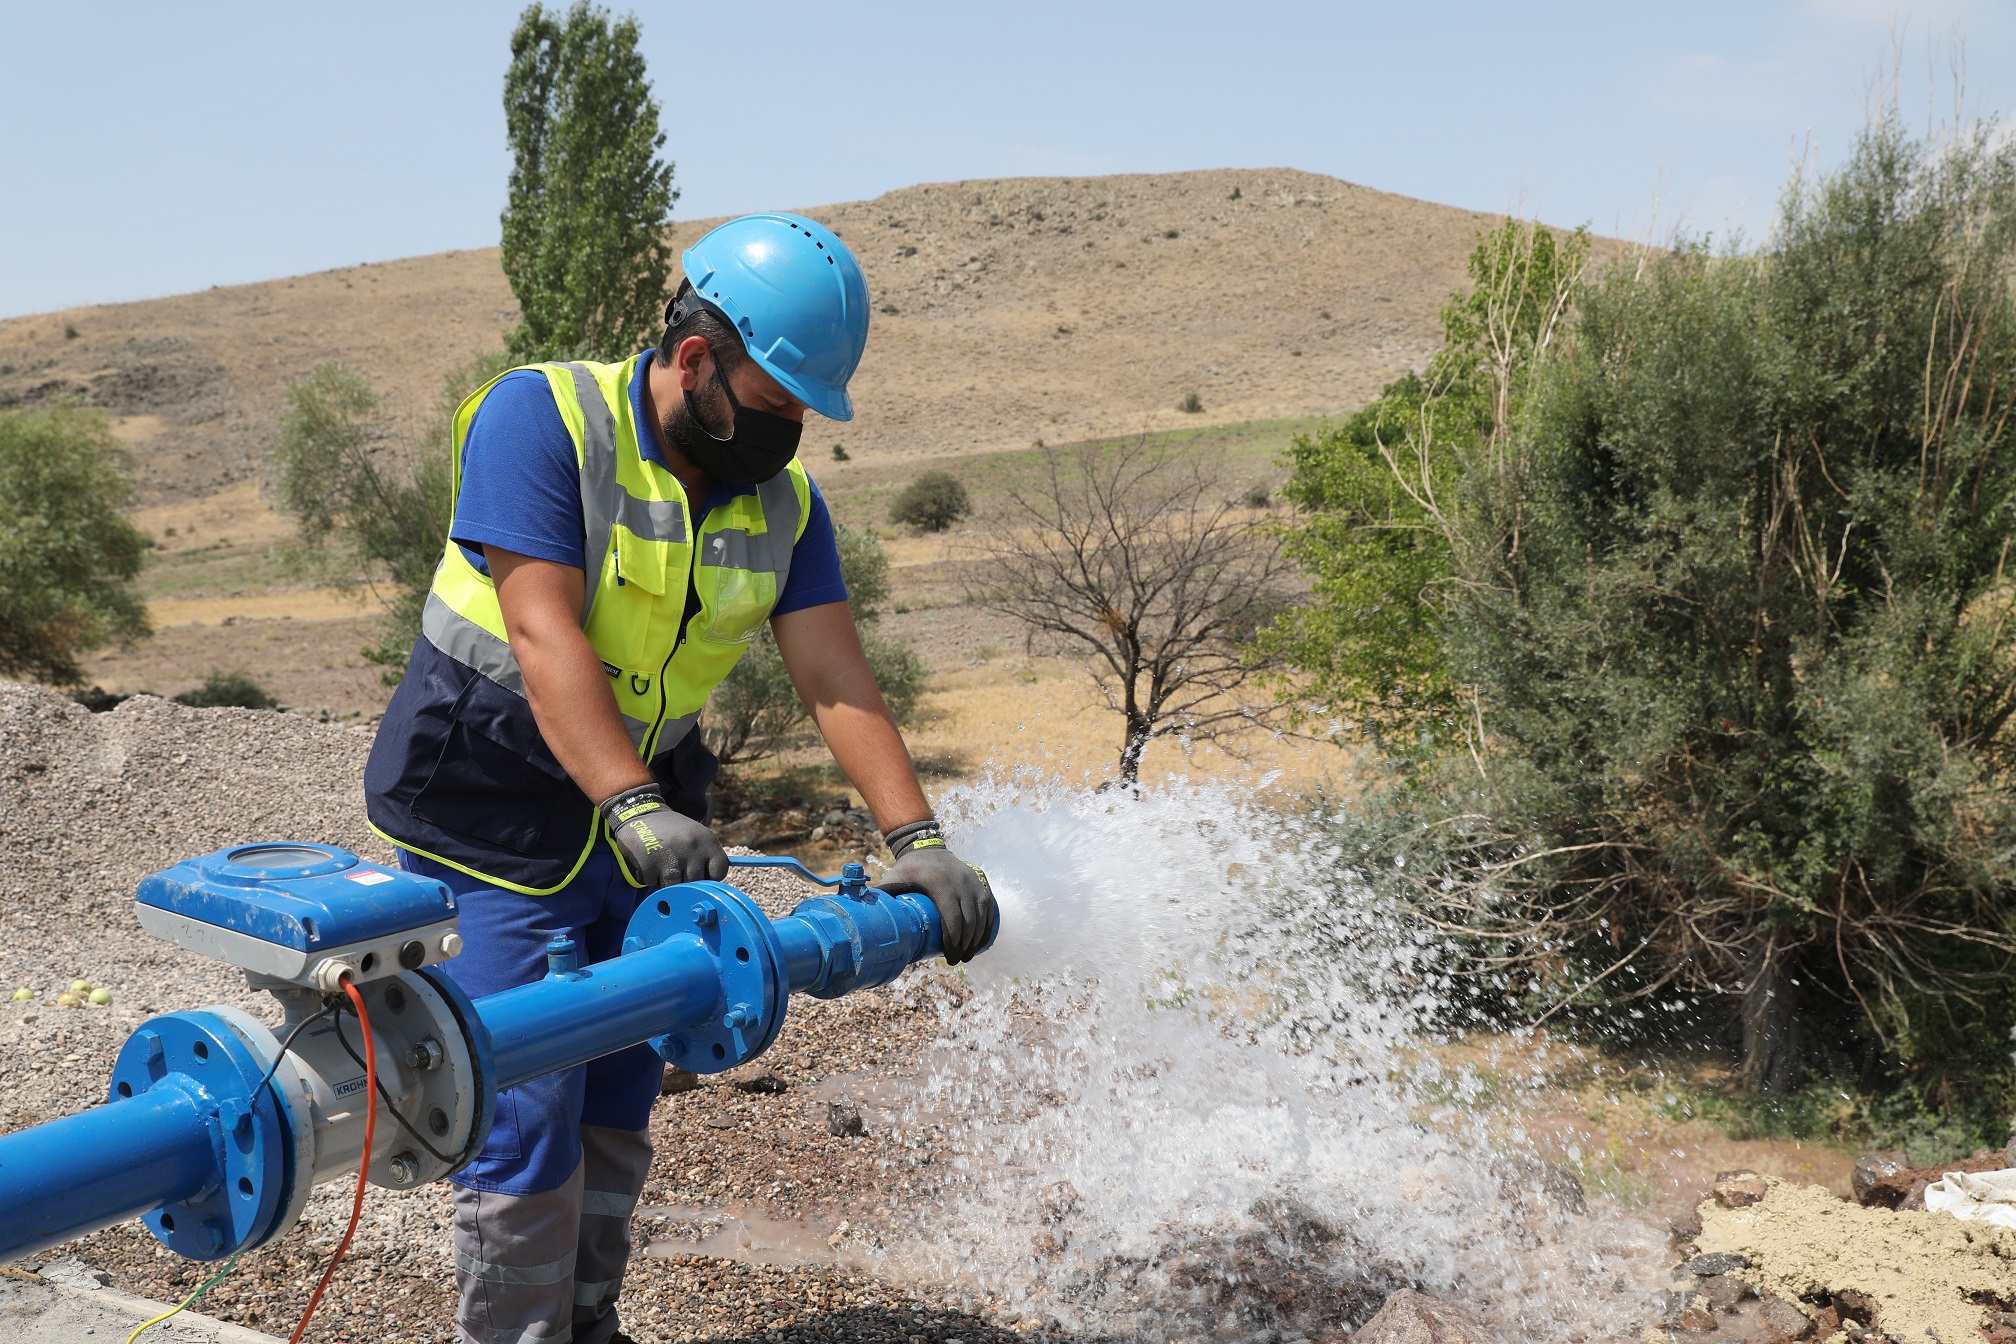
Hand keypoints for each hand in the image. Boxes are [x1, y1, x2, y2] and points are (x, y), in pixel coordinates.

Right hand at [598, 784, 728, 887]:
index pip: (719, 871)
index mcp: (707, 840)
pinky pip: (653, 884)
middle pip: (696, 883)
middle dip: (685, 880)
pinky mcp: (650, 865)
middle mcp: (692, 848)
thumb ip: (706, 857)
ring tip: (662, 863)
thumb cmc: (672, 830)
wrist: (640, 813)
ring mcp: (671, 857)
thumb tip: (709, 888)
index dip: (709, 877)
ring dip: (667, 880)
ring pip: (674, 887)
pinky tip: (649, 861)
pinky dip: (650, 877)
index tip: (700, 873)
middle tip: (675, 865)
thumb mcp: (697, 835)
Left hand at [878, 821, 996, 964]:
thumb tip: (864, 924)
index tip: (950, 958)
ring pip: (982, 913)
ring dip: (978, 937)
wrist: (927, 846)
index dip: (953, 941)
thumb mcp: (893, 879)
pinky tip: (984, 938)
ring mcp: (973, 879)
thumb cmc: (907, 869)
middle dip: (966, 944)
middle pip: (969, 920)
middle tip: (958, 960)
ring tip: (969, 954)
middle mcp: (960, 880)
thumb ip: (881, 897)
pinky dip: (989, 923)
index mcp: (939, 882)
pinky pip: (989, 904)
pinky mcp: (980, 879)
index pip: (952, 918)